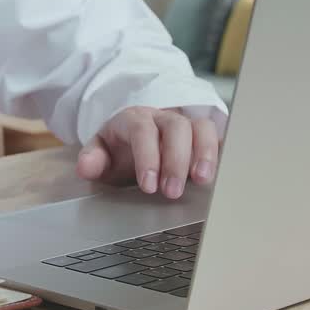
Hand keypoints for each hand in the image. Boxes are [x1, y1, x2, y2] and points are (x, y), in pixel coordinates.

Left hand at [75, 107, 219, 198]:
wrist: (135, 138)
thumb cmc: (120, 149)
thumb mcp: (101, 153)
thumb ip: (93, 158)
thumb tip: (86, 167)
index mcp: (135, 119)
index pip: (143, 130)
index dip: (148, 157)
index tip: (149, 186)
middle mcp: (163, 118)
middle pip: (177, 128)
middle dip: (176, 160)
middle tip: (172, 192)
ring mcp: (186, 124)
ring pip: (201, 128)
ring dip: (205, 154)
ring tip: (203, 180)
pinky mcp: (203, 136)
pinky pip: (218, 137)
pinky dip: (222, 152)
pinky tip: (223, 173)